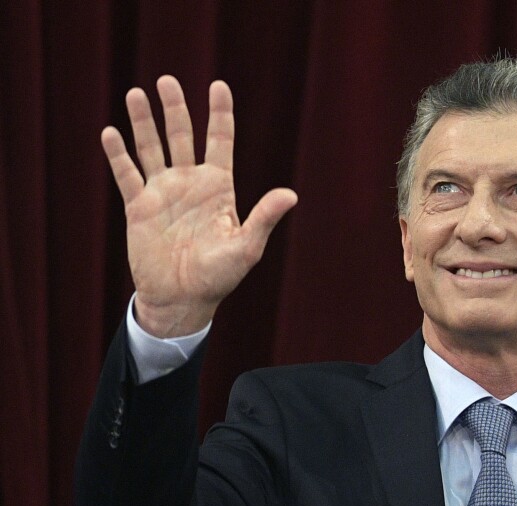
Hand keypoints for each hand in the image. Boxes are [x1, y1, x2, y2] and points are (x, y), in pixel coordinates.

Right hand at [102, 75, 297, 336]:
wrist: (183, 299)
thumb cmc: (220, 276)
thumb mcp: (247, 247)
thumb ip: (264, 218)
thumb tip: (291, 195)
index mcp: (219, 188)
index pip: (220, 141)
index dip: (220, 113)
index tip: (218, 86)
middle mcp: (190, 183)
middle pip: (182, 136)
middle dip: (174, 108)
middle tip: (166, 80)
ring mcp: (163, 193)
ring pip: (151, 148)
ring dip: (143, 122)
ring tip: (135, 93)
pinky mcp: (139, 208)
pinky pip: (127, 175)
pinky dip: (118, 155)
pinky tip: (111, 133)